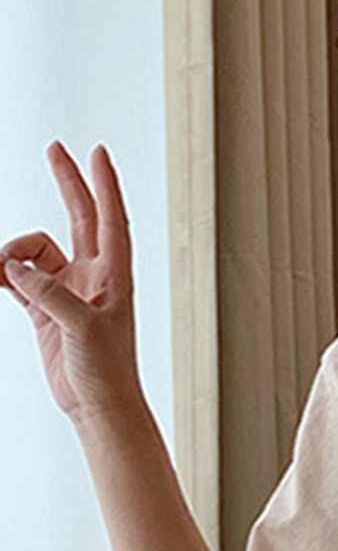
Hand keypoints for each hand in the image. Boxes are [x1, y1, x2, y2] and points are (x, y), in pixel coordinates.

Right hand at [1, 143, 140, 420]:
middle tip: (55, 147)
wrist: (97, 403)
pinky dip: (2, 274)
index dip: (104, 184)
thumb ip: (50, 294)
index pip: (110, 219)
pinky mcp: (47, 307)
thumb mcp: (83, 329)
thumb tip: (15, 267)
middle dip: (67, 182)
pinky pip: (17, 277)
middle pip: (79, 217)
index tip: (96, 151)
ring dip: (11, 255)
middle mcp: (94, 276)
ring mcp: (69, 289)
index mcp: (115, 276)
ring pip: (33, 251)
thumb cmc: (106, 370)